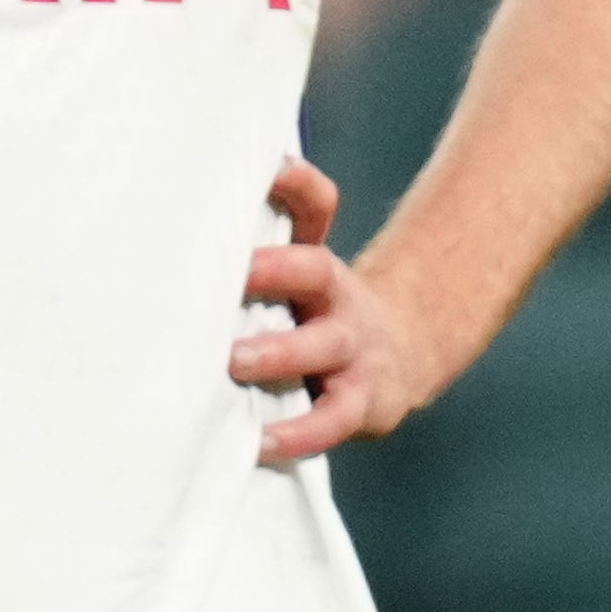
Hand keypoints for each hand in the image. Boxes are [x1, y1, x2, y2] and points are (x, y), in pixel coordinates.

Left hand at [237, 156, 457, 461]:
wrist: (401, 356)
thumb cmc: (318, 310)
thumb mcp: (297, 269)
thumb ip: (259, 240)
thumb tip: (209, 195)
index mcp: (315, 259)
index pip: (315, 208)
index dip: (296, 185)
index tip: (267, 169)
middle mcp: (336, 298)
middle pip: (315, 270)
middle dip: (274, 269)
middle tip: (229, 274)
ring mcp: (350, 350)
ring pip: (321, 346)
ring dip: (278, 352)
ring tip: (236, 361)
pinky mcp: (358, 402)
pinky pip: (330, 420)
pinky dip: (298, 435)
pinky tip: (260, 442)